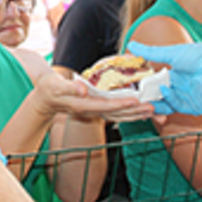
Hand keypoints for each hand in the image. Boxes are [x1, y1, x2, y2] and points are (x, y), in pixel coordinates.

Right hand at [34, 72, 153, 122]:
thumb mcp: (55, 85)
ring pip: (120, 117)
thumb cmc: (50, 88)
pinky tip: (143, 112)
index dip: (120, 105)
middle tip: (153, 109)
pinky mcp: (99, 110)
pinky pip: (118, 114)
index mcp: (83, 106)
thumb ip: (70, 87)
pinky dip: (131, 114)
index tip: (135, 101)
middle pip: (117, 115)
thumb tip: (83, 90)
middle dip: (135, 113)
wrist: (46, 98)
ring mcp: (96, 112)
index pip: (105, 106)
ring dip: (137, 115)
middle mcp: (92, 111)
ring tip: (154, 113)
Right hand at [127, 41, 201, 115]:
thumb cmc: (200, 56)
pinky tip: (165, 91)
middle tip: (135, 96)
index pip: (153, 83)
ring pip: (165, 105)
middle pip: (157, 96)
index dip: (142, 85)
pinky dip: (169, 100)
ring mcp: (185, 97)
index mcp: (173, 74)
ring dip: (154, 102)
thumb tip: (132, 44)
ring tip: (144, 98)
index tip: (131, 85)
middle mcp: (179, 87)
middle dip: (146, 97)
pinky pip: (176, 106)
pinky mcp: (192, 106)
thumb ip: (150, 52)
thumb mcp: (171, 53)